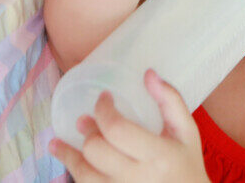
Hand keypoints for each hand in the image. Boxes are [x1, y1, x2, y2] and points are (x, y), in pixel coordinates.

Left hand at [50, 70, 209, 181]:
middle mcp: (141, 178)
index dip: (104, 110)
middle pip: (97, 152)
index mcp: (159, 155)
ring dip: (69, 157)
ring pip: (86, 177)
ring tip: (57, 144)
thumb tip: (148, 73)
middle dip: (87, 132)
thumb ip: (170, 100)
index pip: (118, 130)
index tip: (103, 98)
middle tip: (82, 121)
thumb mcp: (187, 131)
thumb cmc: (187, 164)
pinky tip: (70, 165)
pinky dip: (76, 176)